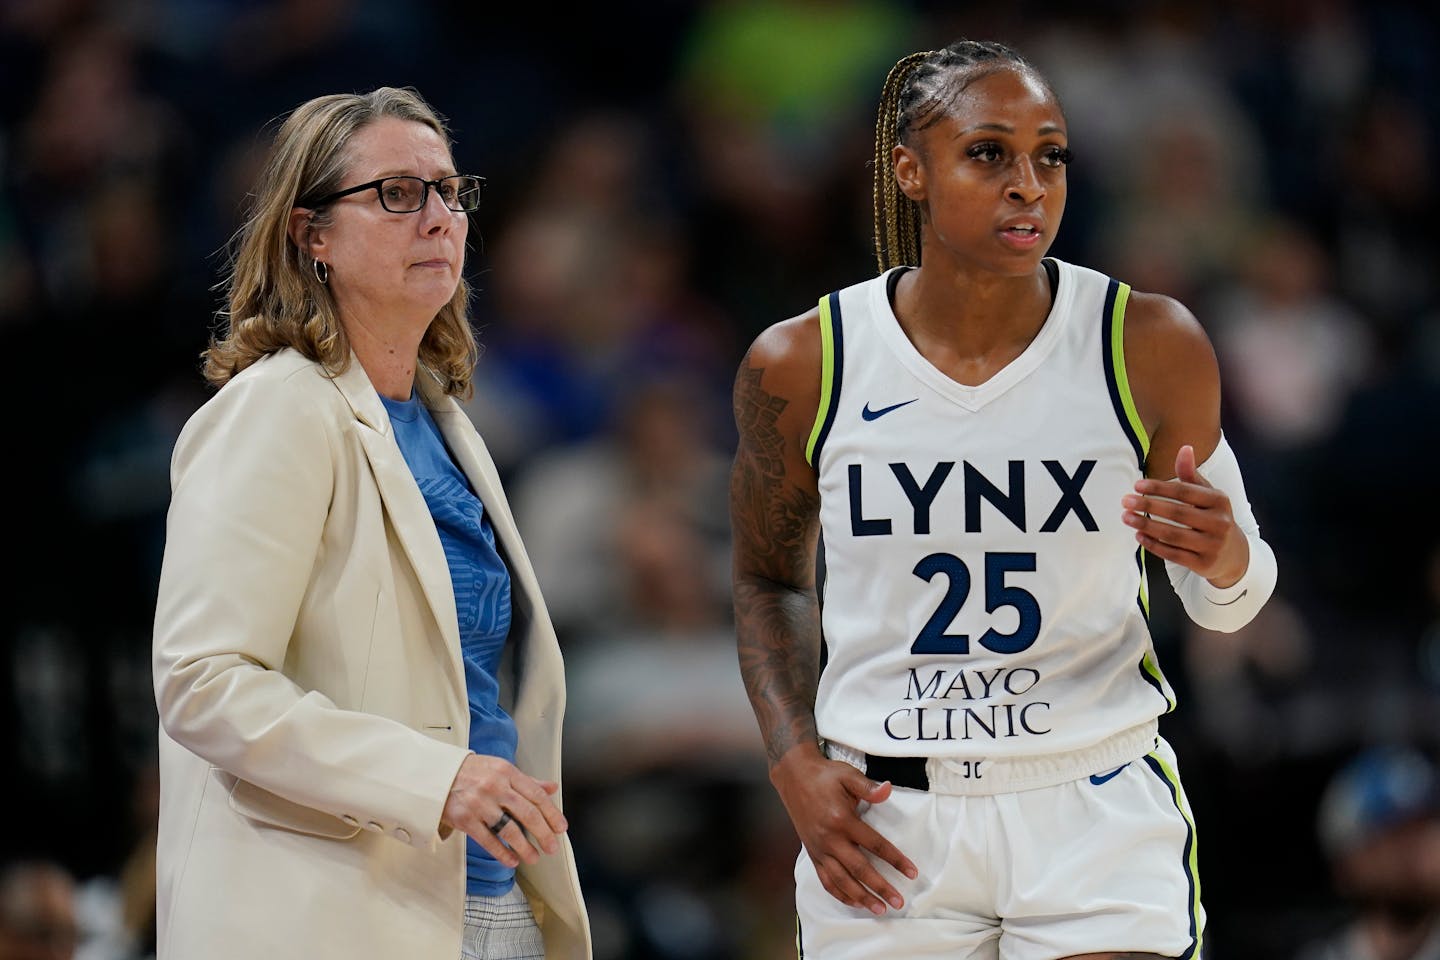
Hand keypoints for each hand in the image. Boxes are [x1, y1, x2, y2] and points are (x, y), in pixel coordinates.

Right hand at [441, 754, 567, 866]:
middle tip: (552, 847)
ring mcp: (479, 803)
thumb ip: (527, 781)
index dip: (552, 813)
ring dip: (525, 847)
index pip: (536, 795)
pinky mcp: (464, 819)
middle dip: (544, 833)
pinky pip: (488, 840)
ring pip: (509, 829)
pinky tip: (512, 860)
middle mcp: (495, 786)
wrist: (435, 774)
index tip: (561, 828)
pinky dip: (502, 853)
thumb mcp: (500, 769)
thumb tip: (552, 788)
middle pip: (527, 813)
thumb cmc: (472, 772)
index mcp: (507, 772)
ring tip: (534, 857)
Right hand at [771, 745, 916, 914]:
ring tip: (879, 909)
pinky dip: (840, 894)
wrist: (793, 776)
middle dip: (881, 888)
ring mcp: (819, 849)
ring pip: (842, 880)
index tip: (911, 872)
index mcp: (842, 820)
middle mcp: (830, 839)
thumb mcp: (848, 775)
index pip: (875, 845)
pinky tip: (854, 902)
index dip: (895, 860)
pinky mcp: (812, 853)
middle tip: (899, 902)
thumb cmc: (825, 775)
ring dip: (861, 897)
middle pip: (859, 869)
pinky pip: (826, 880)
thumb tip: (888, 789)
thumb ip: (868, 787)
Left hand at [1121, 444, 1249, 586]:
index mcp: (1220, 501)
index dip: (1159, 488)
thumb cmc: (1213, 517)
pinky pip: (1173, 554)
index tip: (1136, 485)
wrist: (1234, 554)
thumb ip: (1192, 475)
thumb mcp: (1207, 495)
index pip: (1185, 492)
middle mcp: (1219, 523)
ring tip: (1126, 517)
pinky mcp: (1203, 564)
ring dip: (1146, 525)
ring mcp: (1212, 545)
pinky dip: (1153, 545)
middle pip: (1177, 513)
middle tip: (1125, 501)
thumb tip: (1184, 447)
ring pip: (1173, 535)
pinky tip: (1138, 535)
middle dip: (1148, 506)